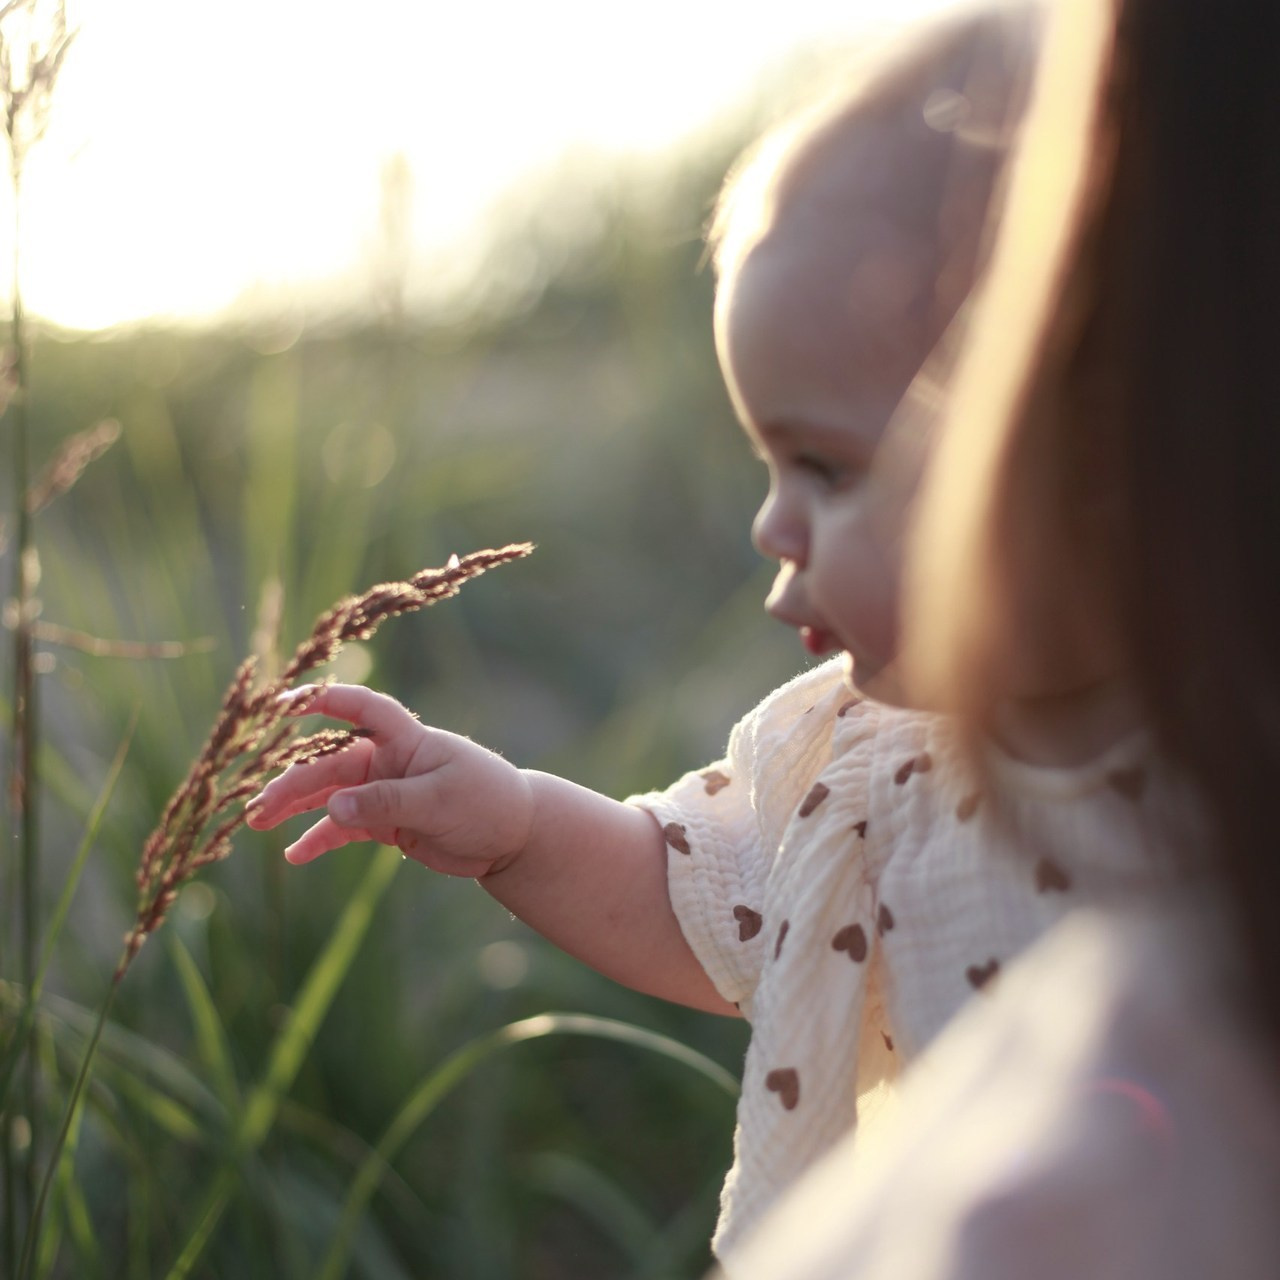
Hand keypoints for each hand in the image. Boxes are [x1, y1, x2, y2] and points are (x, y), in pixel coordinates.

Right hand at [245, 684, 534, 873]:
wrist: (512, 835)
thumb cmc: (486, 802)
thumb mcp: (439, 802)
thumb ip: (386, 804)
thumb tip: (334, 806)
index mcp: (406, 740)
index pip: (362, 709)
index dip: (326, 701)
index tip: (285, 703)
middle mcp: (388, 761)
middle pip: (331, 764)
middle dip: (294, 782)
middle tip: (260, 806)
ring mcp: (383, 792)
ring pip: (328, 795)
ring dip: (294, 807)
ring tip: (258, 822)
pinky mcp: (384, 823)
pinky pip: (342, 827)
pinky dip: (319, 840)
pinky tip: (293, 855)